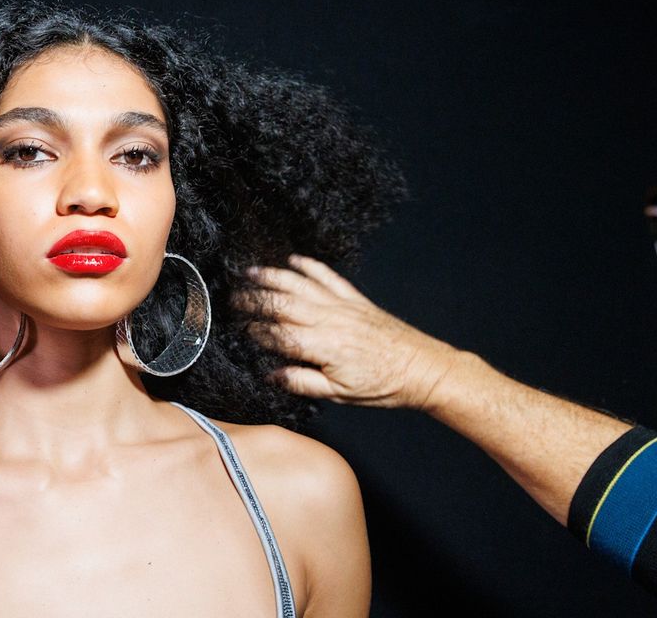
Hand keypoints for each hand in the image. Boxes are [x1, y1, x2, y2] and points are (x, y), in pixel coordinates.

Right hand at [235, 254, 465, 410]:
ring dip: (273, 276)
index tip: (242, 329)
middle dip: (255, 299)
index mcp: (323, 347)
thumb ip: (303, 382)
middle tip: (234, 297)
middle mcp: (329, 320)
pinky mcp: (355, 299)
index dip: (257, 331)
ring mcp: (342, 306)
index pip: (279, 334)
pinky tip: (294, 260)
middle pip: (283, 303)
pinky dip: (310, 266)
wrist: (421, 367)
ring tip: (251, 272)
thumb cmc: (383, 385)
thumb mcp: (340, 395)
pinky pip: (328, 277)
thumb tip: (273, 375)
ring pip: (301, 284)